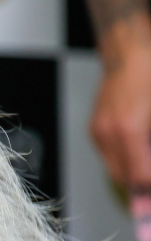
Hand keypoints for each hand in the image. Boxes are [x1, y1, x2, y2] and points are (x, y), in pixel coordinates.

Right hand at [91, 42, 150, 186]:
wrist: (130, 55)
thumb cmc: (150, 77)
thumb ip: (150, 146)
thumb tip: (149, 171)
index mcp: (129, 129)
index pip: (139, 174)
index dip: (149, 186)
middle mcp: (108, 133)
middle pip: (123, 176)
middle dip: (140, 183)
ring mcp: (98, 131)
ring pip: (114, 167)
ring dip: (132, 171)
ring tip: (145, 166)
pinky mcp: (95, 128)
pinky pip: (109, 154)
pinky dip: (123, 159)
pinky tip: (138, 152)